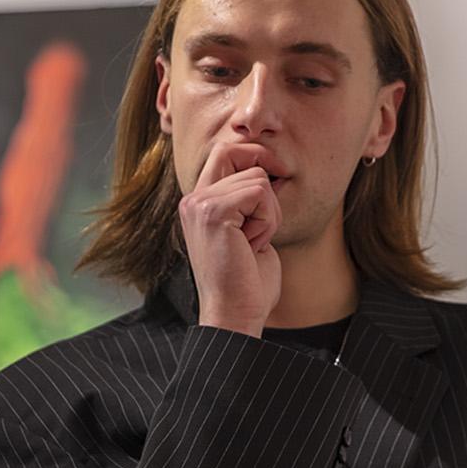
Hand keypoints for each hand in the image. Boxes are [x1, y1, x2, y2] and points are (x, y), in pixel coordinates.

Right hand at [178, 140, 283, 334]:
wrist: (236, 315)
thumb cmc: (248, 283)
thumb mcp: (247, 234)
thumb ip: (248, 203)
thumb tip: (268, 172)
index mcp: (199, 204)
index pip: (226, 153)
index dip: (254, 160)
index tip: (273, 186)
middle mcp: (193, 199)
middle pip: (240, 155)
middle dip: (265, 189)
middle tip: (262, 227)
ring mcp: (200, 204)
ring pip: (257, 179)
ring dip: (269, 214)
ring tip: (254, 243)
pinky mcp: (214, 212)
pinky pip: (260, 193)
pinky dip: (268, 220)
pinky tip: (254, 244)